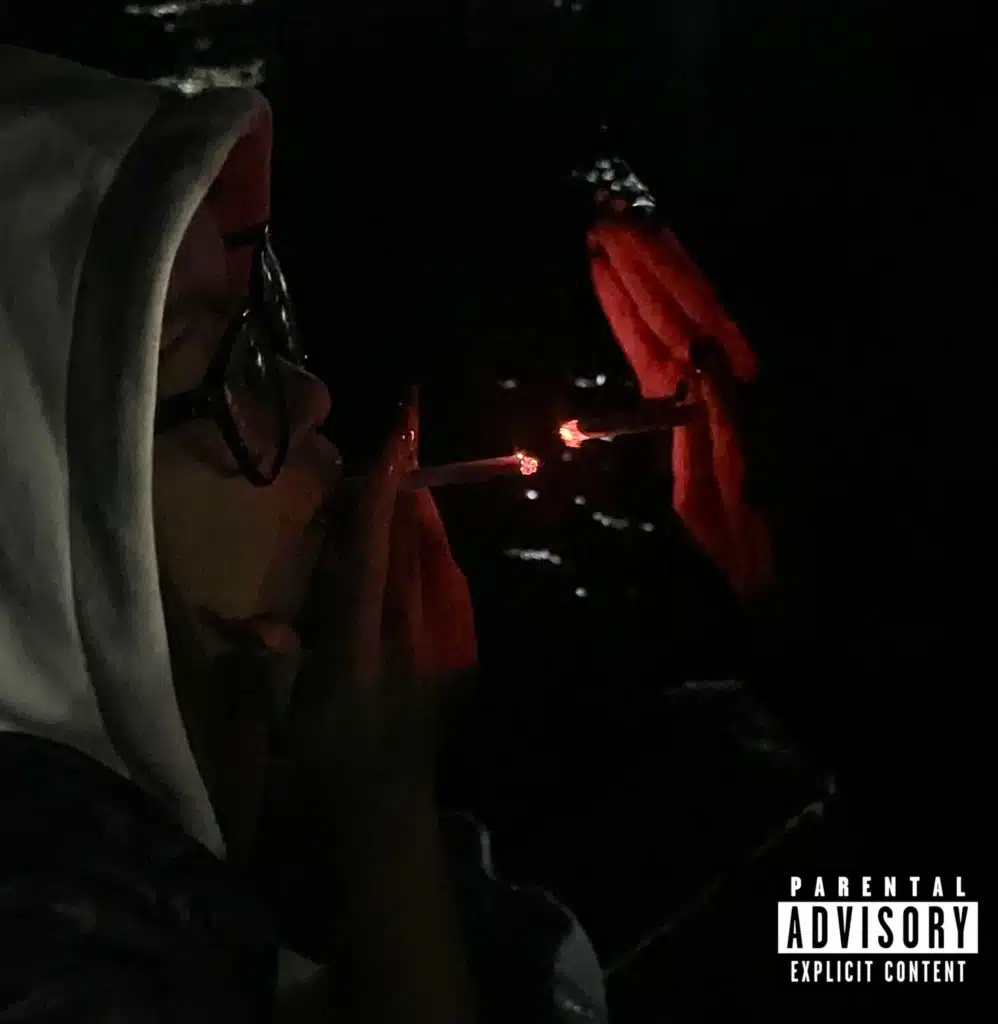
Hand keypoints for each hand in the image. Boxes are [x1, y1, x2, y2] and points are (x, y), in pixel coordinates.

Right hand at [285, 392, 476, 812]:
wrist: (392, 811)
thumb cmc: (329, 766)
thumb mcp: (286, 725)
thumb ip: (270, 671)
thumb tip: (256, 624)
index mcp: (363, 645)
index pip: (373, 558)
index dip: (380, 500)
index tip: (391, 448)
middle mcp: (410, 634)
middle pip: (414, 544)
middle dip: (407, 488)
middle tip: (402, 440)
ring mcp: (444, 643)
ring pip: (438, 558)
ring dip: (422, 514)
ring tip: (409, 476)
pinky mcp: (461, 652)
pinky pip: (451, 584)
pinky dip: (435, 551)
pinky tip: (423, 541)